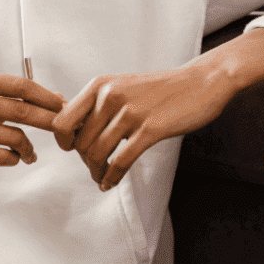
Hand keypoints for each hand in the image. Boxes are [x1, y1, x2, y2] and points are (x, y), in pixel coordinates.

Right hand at [0, 69, 63, 166]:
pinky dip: (13, 159)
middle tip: (65, 129)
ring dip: (29, 147)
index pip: (21, 86)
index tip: (63, 106)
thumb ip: (11, 92)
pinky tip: (14, 158)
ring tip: (30, 152)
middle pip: (22, 111)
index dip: (47, 97)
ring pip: (14, 137)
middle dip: (49, 121)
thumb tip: (56, 98)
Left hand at [51, 62, 237, 189]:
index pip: (62, 121)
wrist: (202, 81)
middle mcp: (111, 96)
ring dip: (96, 173)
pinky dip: (112, 177)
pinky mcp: (151, 129)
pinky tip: (112, 182)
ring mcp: (131, 113)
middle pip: (80, 143)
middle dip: (85, 161)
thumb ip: (98, 104)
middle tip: (95, 167)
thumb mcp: (123, 86)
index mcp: (100, 85)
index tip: (74, 149)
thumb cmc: (162, 88)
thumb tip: (71, 132)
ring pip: (97, 154)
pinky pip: (121, 162)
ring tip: (102, 178)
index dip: (64, 142)